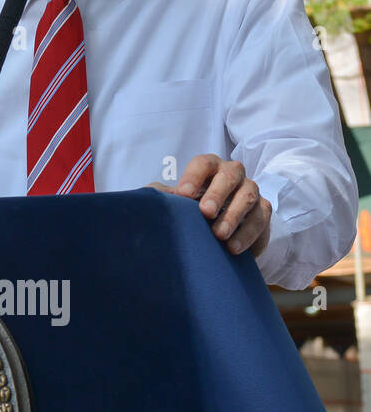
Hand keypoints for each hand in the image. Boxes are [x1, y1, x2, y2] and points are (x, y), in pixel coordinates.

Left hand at [148, 154, 271, 258]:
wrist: (219, 233)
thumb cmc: (192, 210)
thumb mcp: (176, 203)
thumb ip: (162, 196)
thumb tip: (147, 197)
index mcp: (209, 167)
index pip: (203, 163)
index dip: (193, 176)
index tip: (182, 195)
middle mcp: (232, 174)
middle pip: (229, 175)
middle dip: (217, 193)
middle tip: (205, 212)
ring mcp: (251, 191)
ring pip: (248, 196)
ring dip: (233, 216)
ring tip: (218, 235)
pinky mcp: (263, 211)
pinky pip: (260, 219)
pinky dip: (247, 234)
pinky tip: (232, 248)